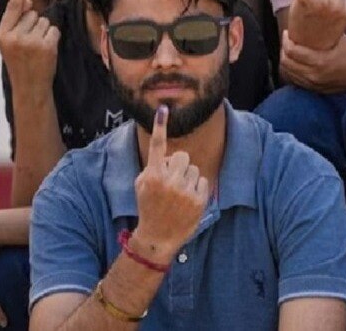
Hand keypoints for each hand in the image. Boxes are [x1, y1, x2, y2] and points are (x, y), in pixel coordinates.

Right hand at [0, 0, 58, 96]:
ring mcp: (30, 41)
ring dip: (44, 32)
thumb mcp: (11, 42)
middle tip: (29, 44)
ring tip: (37, 48)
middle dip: (35, 25)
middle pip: (33, 14)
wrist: (29, 86)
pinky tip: (46, 51)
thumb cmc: (21, 61)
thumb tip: (27, 1)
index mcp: (2, 34)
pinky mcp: (46, 46)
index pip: (13, 7)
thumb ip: (17, 22)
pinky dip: (53, 38)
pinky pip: (54, 30)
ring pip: (45, 21)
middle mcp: (14, 36)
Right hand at [132, 107, 209, 258]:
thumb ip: (153, 167)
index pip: (157, 146)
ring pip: (194, 169)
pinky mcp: (198, 200)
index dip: (160, 126)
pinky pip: (203, 181)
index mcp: (152, 175)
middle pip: (182, 156)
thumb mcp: (142, 186)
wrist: (157, 237)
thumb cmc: (149, 207)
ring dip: (188, 178)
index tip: (164, 109)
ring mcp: (184, 191)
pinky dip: (197, 189)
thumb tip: (168, 155)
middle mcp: (168, 181)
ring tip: (178, 195)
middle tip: (172, 181)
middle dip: (179, 165)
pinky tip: (187, 201)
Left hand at [279, 32, 345, 92]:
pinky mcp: (317, 90)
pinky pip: (297, 82)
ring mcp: (315, 85)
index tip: (286, 33)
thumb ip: (324, 32)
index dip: (285, 41)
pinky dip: (293, 73)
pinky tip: (295, 65)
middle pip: (286, 64)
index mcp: (320, 61)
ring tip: (289, 53)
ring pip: (289, 74)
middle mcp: (315, 75)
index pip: (292, 52)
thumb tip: (311, 19)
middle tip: (286, 42)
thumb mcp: (339, 38)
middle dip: (283, 51)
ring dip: (286, 62)